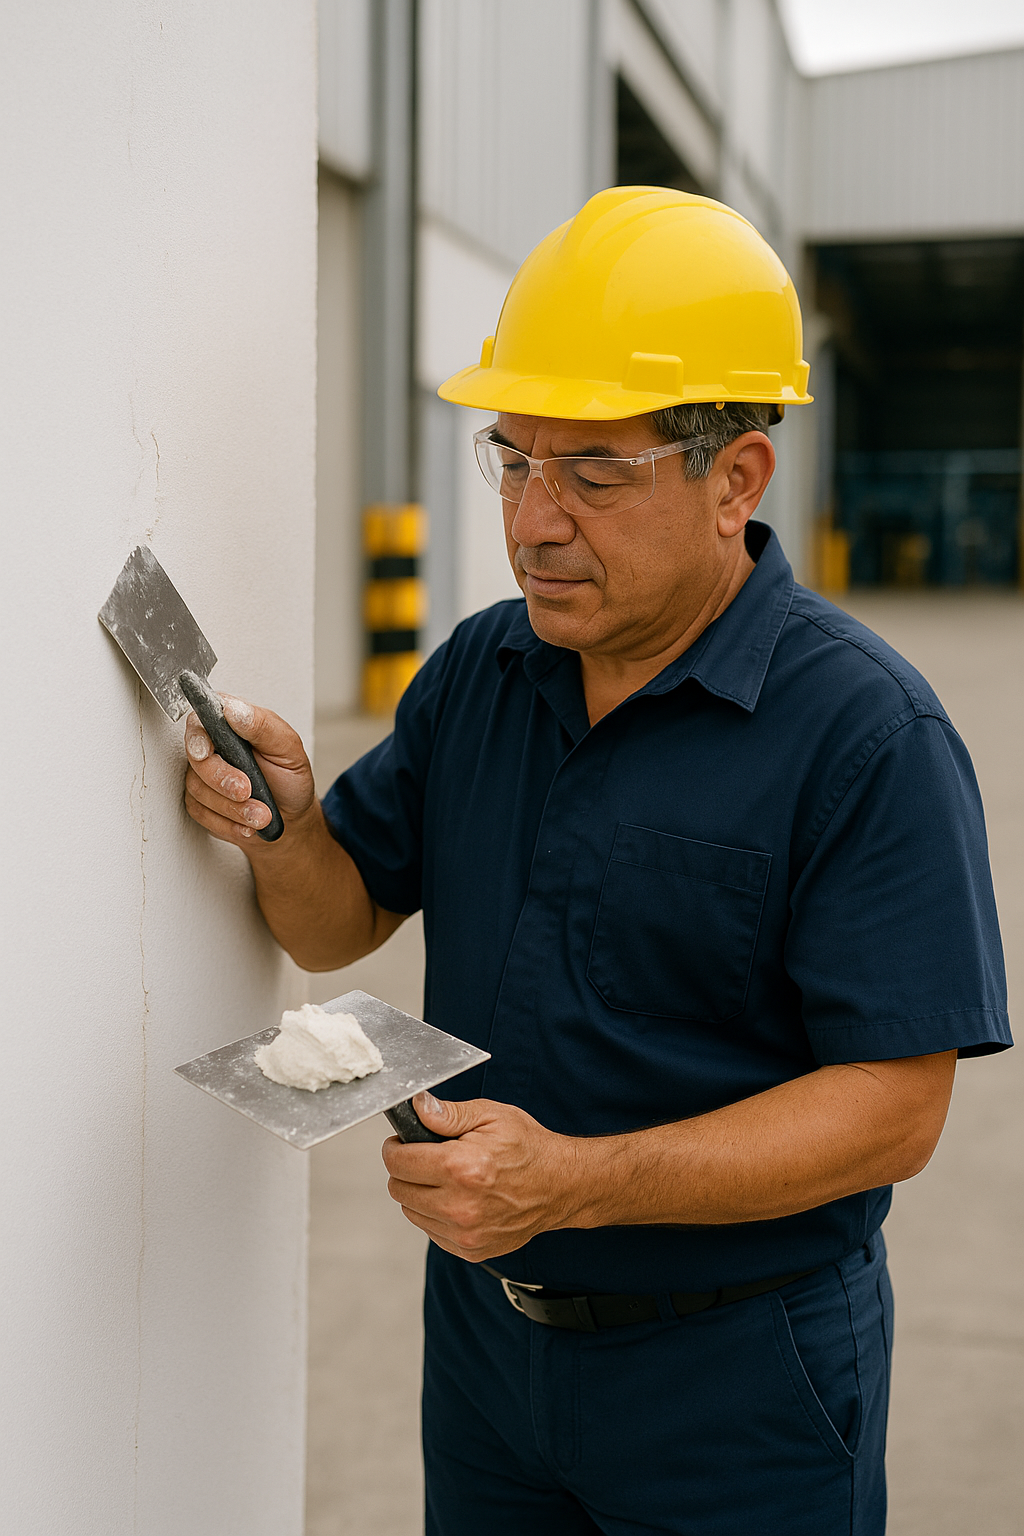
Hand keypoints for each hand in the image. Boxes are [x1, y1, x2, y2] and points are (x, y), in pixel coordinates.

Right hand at [183, 695, 314, 846]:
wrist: (291, 818)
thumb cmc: (289, 778)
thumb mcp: (289, 749)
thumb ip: (263, 726)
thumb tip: (233, 709)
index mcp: (233, 726)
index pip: (201, 720)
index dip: (198, 737)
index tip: (207, 752)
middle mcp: (214, 748)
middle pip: (197, 759)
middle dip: (222, 780)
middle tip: (246, 791)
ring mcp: (203, 776)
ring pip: (198, 790)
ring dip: (232, 808)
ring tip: (261, 814)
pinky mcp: (200, 802)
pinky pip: (200, 813)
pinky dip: (227, 823)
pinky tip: (247, 824)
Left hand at [382, 1094, 580, 1261]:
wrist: (561, 1185)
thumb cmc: (529, 1148)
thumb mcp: (491, 1116)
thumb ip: (448, 1113)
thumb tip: (417, 1107)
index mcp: (461, 1167)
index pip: (398, 1162)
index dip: (395, 1147)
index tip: (401, 1142)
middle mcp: (460, 1205)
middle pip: (399, 1189)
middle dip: (406, 1169)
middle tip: (424, 1157)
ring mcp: (465, 1232)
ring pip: (411, 1212)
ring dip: (419, 1193)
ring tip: (444, 1178)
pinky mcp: (470, 1249)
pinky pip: (431, 1231)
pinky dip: (435, 1214)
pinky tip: (457, 1198)